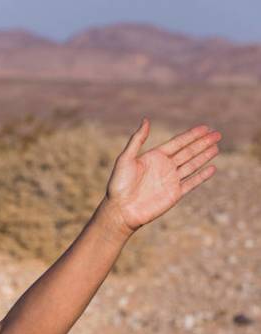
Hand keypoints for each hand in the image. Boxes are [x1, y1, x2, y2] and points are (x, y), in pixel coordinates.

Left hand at [102, 118, 220, 235]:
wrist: (120, 210)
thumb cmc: (119, 185)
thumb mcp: (125, 159)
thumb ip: (137, 140)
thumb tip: (146, 120)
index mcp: (154, 157)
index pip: (177, 143)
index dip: (191, 135)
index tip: (205, 127)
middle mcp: (164, 167)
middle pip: (188, 152)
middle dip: (203, 143)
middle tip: (217, 134)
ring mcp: (171, 180)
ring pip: (192, 165)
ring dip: (205, 156)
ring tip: (216, 147)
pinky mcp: (175, 194)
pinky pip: (192, 183)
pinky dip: (202, 176)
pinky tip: (212, 168)